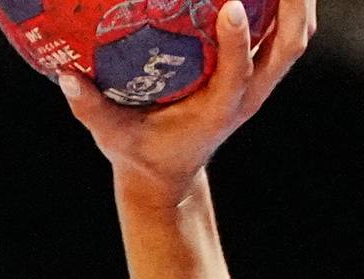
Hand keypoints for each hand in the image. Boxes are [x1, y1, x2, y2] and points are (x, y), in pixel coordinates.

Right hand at [61, 0, 317, 202]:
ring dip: (298, 0)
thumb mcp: (112, 136)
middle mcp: (246, 97)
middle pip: (288, 48)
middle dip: (293, 5)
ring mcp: (257, 85)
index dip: (237, 42)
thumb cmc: (140, 151)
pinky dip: (287, 4)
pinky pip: (284, 34)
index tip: (229, 6)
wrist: (168, 175)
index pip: (235, 76)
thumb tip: (65, 76)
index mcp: (216, 113)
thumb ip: (90, 108)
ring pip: (294, 37)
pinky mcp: (257, 73)